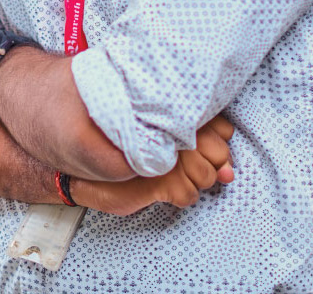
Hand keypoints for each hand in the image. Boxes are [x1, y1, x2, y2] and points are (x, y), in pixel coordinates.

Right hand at [71, 115, 234, 215]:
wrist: (83, 172)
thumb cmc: (125, 151)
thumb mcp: (164, 140)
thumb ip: (201, 147)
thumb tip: (230, 173)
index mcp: (174, 116)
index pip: (223, 129)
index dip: (217, 144)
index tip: (200, 148)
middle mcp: (171, 132)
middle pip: (219, 154)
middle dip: (209, 166)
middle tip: (184, 165)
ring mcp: (165, 158)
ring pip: (206, 177)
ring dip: (191, 182)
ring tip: (169, 174)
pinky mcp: (158, 182)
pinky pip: (188, 195)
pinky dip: (178, 196)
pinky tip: (160, 187)